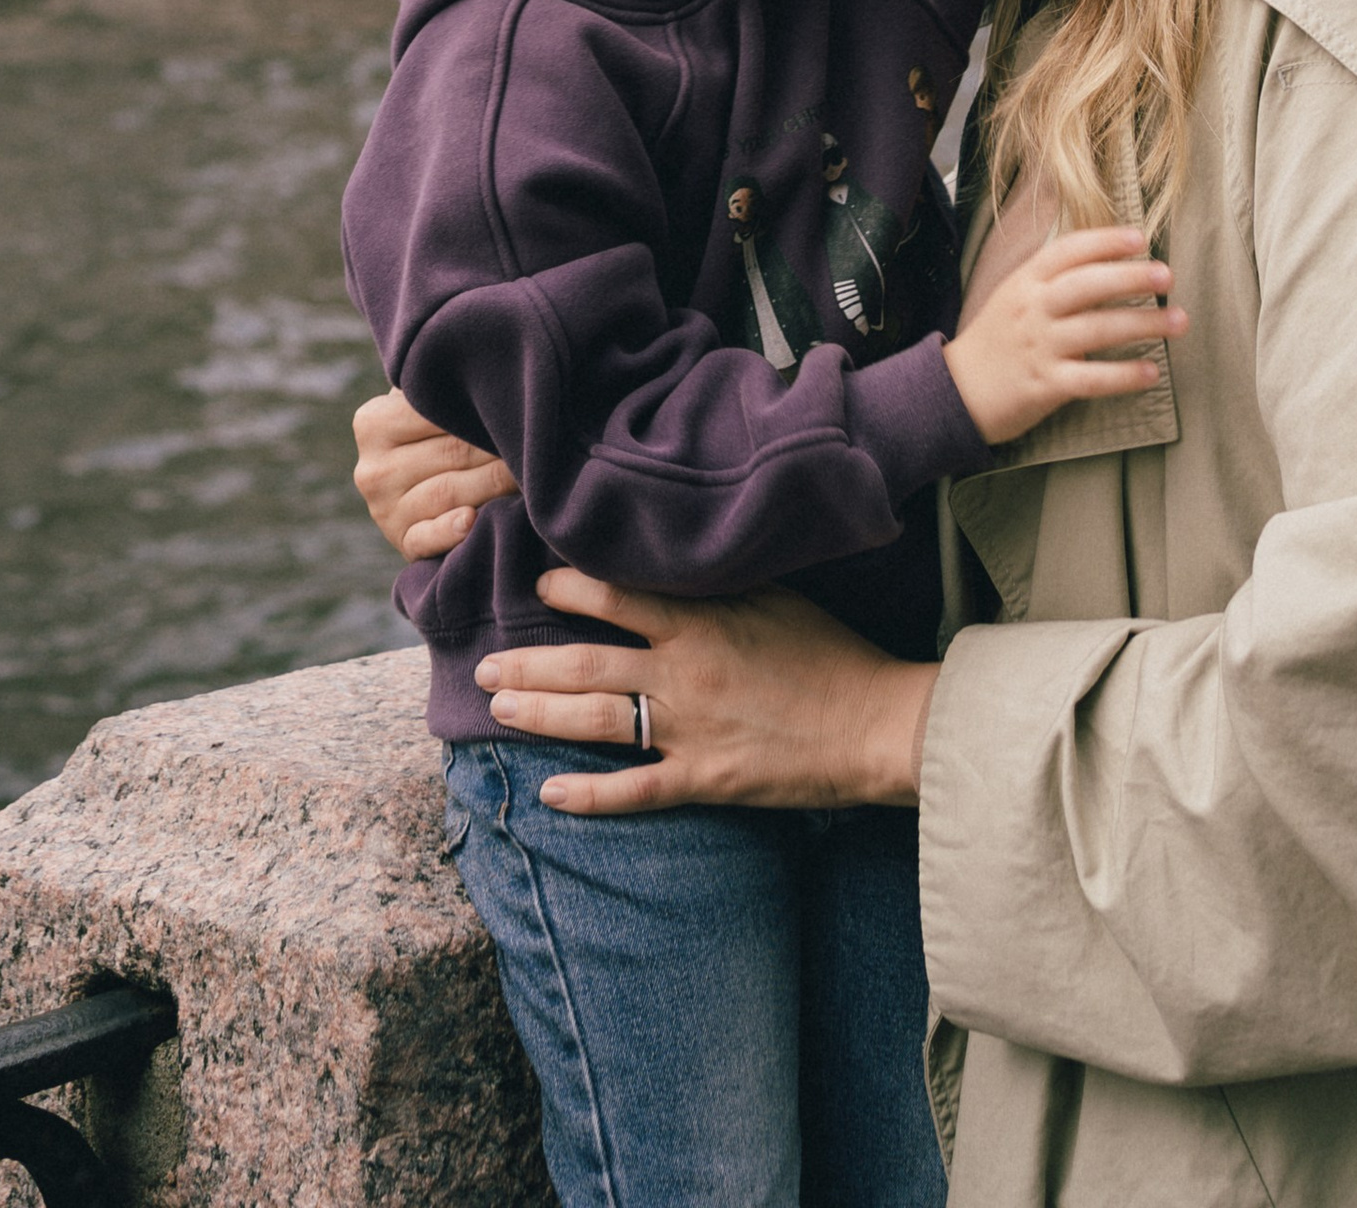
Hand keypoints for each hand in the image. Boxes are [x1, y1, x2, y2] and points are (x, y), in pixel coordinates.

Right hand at [352, 386, 519, 560]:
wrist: (414, 485)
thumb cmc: (432, 431)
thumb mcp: (422, 403)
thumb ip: (439, 386)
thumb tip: (492, 369)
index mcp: (372, 423)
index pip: (433, 411)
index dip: (481, 407)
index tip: (520, 402)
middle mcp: (372, 469)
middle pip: (451, 453)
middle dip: (497, 446)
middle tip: (537, 438)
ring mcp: (384, 511)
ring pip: (449, 492)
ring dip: (493, 483)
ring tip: (529, 472)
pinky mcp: (402, 544)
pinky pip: (427, 539)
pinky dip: (450, 530)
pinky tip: (472, 520)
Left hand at [477, 566, 937, 814]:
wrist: (874, 722)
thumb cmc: (830, 652)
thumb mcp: (773, 597)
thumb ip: (716, 585)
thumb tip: (670, 562)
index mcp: (701, 621)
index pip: (615, 596)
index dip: (567, 587)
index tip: (534, 583)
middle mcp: (683, 671)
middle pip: (586, 663)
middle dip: (527, 663)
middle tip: (482, 664)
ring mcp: (690, 728)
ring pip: (597, 720)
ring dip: (540, 714)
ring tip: (498, 709)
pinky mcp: (705, 779)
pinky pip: (635, 789)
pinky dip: (589, 794)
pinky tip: (549, 794)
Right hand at [942, 225, 1183, 445]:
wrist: (953, 391)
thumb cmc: (995, 341)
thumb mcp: (1013, 297)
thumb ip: (1050, 279)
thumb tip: (1102, 259)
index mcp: (1025, 282)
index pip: (1068, 250)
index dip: (1105, 241)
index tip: (1140, 238)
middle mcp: (1033, 308)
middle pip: (1087, 284)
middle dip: (1131, 276)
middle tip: (1167, 275)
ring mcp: (1039, 347)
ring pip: (1098, 329)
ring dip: (1143, 324)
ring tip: (1179, 321)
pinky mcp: (1045, 385)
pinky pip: (1092, 378)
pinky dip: (1124, 375)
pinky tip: (1151, 372)